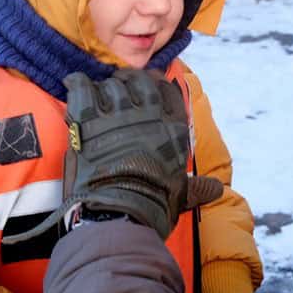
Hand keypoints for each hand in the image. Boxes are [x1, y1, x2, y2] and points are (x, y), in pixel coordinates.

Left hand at [4, 69, 222, 244]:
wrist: (121, 210)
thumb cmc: (153, 204)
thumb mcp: (182, 194)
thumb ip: (198, 187)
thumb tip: (217, 190)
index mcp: (174, 128)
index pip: (168, 90)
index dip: (156, 85)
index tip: (147, 88)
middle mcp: (148, 114)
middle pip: (139, 81)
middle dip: (129, 82)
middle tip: (119, 90)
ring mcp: (118, 113)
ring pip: (111, 84)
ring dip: (104, 88)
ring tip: (98, 96)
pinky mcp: (88, 118)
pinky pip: (82, 86)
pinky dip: (77, 83)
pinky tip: (75, 85)